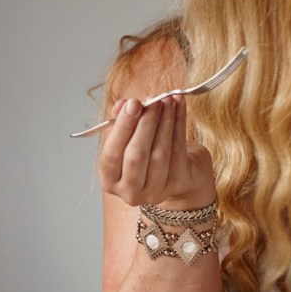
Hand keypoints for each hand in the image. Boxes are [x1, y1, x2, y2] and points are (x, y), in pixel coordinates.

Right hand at [98, 95, 215, 206]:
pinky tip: (179, 104)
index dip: (122, 128)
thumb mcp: (129, 137)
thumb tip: (124, 105)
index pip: (111, 155)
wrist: (179, 170)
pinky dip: (179, 123)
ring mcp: (155, 191)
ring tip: (166, 99)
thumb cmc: (147, 151)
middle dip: (145, 124)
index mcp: (111, 181)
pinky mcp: (179, 183)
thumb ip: (122, 121)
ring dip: (164, 122)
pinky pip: (178, 149)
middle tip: (151, 100)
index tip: (132, 103)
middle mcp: (131, 192)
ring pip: (159, 153)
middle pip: (136, 156)